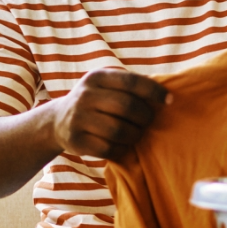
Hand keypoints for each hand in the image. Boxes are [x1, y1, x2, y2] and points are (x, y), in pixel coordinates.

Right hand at [50, 68, 168, 159]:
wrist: (57, 121)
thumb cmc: (94, 101)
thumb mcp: (105, 85)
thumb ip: (129, 86)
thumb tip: (165, 95)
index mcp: (96, 78)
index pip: (131, 82)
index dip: (154, 91)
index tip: (169, 100)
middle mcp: (85, 96)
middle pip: (128, 107)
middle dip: (145, 117)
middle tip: (147, 121)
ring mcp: (78, 119)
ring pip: (120, 130)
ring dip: (135, 135)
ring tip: (136, 134)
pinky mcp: (76, 141)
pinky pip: (109, 149)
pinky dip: (123, 149)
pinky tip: (123, 145)